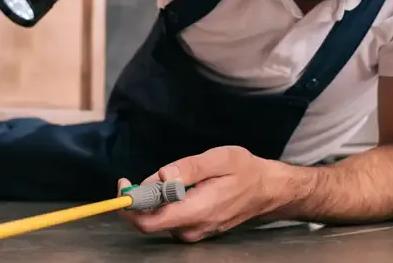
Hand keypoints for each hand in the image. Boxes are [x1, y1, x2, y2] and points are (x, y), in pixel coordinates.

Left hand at [118, 146, 287, 241]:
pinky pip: (172, 218)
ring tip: (176, 178)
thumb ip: (187, 169)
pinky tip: (182, 188)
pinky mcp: (196, 230)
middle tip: (148, 175)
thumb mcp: (218, 159)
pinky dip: (168, 203)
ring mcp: (195, 232)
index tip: (125, 183)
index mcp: (196, 211)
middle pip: (150, 221)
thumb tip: (160, 177)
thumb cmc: (245, 171)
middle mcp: (192, 229)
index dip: (130, 204)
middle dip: (142, 198)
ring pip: (161, 218)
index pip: (148, 221)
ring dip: (157, 199)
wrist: (268, 190)